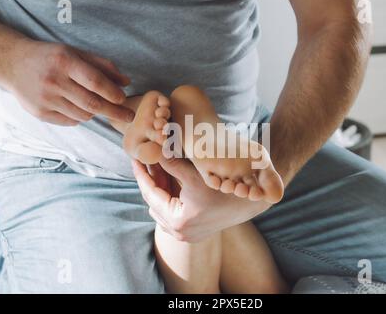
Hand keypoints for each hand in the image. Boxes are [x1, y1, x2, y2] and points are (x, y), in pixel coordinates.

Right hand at [1, 40, 134, 125]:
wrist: (14, 64)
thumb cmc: (52, 58)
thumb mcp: (76, 53)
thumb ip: (103, 66)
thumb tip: (126, 82)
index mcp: (65, 62)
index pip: (95, 82)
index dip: (113, 93)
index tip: (124, 99)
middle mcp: (54, 81)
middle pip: (92, 104)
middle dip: (115, 112)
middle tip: (129, 116)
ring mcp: (45, 99)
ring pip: (83, 115)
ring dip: (96, 113)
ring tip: (95, 104)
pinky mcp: (39, 113)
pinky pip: (70, 121)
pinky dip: (80, 117)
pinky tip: (77, 107)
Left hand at [132, 158, 271, 242]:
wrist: (250, 203)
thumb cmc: (224, 188)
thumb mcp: (195, 174)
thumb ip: (171, 163)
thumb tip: (152, 149)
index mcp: (178, 221)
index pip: (151, 194)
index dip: (142, 174)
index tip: (134, 159)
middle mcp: (179, 233)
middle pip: (154, 202)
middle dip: (149, 181)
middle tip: (143, 162)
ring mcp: (186, 236)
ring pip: (161, 209)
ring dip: (158, 189)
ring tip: (156, 168)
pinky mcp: (193, 233)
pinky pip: (171, 215)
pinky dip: (168, 198)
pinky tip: (168, 180)